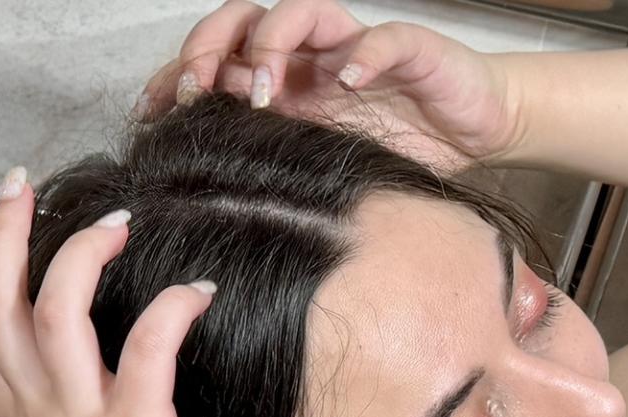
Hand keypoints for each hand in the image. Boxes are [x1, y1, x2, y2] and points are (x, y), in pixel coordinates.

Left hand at [132, 0, 524, 174]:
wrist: (474, 129)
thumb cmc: (398, 148)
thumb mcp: (321, 166)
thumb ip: (271, 162)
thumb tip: (200, 188)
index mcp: (283, 83)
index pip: (215, 59)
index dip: (178, 75)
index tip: (153, 111)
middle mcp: (310, 57)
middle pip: (241, 21)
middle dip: (209, 48)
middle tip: (198, 90)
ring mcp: (352, 46)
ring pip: (296, 13)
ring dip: (269, 45)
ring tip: (264, 90)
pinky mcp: (405, 49)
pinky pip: (378, 38)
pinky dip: (362, 55)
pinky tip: (350, 82)